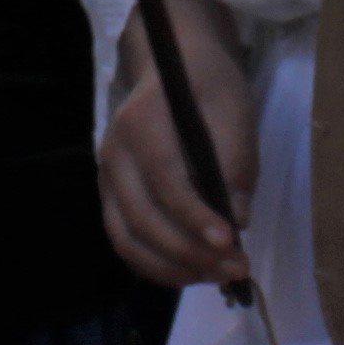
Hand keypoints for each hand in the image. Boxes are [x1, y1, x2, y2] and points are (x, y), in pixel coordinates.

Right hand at [96, 0, 257, 288]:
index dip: (194, 215)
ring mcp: (107, 179)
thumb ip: (235, 164)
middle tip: (236, 268)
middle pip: (141, 218)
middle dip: (190, 252)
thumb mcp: (234, 112)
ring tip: (218, 275)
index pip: (163, 179)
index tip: (230, 241)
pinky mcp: (113, 199)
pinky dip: (157, 266)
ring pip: (127, 240)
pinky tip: (193, 272)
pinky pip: (126, 243)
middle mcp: (114, 154)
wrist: (175, 68)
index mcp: (141, 122)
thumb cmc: (208, 88)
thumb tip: (236, 221)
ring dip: (173, 268)